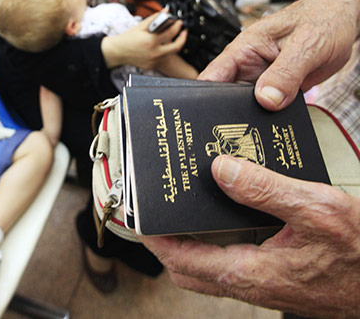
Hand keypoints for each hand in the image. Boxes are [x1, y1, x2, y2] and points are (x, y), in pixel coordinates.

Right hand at [101, 13, 187, 69]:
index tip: (179, 22)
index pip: (171, 33)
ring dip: (174, 45)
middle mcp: (154, 53)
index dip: (177, 26)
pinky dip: (165, 51)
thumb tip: (165, 11)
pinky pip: (163, 58)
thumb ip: (154, 18)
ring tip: (174, 38)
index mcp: (151, 41)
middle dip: (183, 38)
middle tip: (184, 32)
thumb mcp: (140, 26)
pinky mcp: (152, 66)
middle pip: (177, 47)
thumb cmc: (127, 39)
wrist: (118, 52)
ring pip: (171, 53)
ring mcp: (154, 61)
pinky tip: (162, 46)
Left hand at [141, 155, 359, 317]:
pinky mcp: (276, 274)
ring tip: (185, 208)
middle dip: (167, 243)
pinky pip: (233, 259)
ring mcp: (264, 281)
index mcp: (252, 272)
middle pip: (190, 268)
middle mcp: (252, 282)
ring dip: (191, 241)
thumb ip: (265, 190)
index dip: (156, 241)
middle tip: (157, 213)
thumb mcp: (315, 210)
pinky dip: (218, 239)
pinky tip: (229, 212)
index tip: (139, 220)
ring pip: (210, 266)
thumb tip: (221, 171)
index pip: (184, 262)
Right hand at [200, 0, 357, 110]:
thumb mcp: (305, 45)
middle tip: (248, 124)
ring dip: (256, 116)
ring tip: (268, 121)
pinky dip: (273, 116)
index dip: (206, 98)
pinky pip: (269, 108)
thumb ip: (285, 73)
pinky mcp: (279, 89)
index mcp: (245, 48)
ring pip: (249, 105)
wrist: (341, 20)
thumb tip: (267, 99)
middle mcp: (249, 64)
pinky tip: (281, 119)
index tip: (213, 116)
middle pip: (227, 96)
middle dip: (234, 112)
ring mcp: (263, 78)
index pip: (213, 75)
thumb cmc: (322, 20)